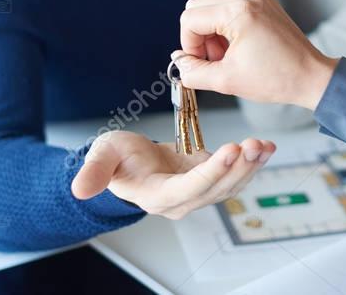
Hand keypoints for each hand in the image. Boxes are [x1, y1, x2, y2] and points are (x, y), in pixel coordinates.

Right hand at [71, 131, 274, 218]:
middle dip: (237, 168)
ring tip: (264, 146)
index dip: (210, 173)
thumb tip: (79, 188)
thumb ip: (95, 171)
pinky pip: (234, 174)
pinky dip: (251, 162)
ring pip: (229, 184)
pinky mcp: (209, 178)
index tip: (229, 151)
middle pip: (215, 189)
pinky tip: (266, 148)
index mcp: (157, 196)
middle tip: (253, 145)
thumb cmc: (115, 158)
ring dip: (249, 166)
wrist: (128, 162)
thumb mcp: (102, 156)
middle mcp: (182, 200)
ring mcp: (198, 191)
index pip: (188, 189)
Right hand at [173, 0, 339, 110]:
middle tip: (214, 58)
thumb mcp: (226, 81)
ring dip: (211, 24)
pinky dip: (225, 17)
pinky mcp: (264, 0)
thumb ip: (194, 72)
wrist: (310, 77)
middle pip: (198, 5)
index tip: (200, 62)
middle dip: (198, 34)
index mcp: (238, 11)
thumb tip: (179, 63)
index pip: (190, 19)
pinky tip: (235, 40)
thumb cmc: (275, 79)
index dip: (188, 44)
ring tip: (226, 50)